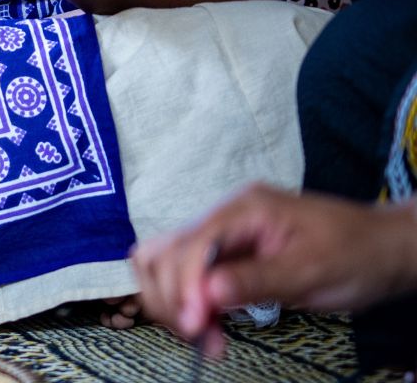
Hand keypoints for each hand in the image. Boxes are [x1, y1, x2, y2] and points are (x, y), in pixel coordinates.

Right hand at [133, 183, 416, 356]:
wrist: (381, 248)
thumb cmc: (356, 253)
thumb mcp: (313, 270)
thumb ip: (258, 280)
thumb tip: (207, 293)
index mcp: (244, 209)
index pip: (192, 245)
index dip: (186, 287)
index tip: (196, 327)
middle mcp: (224, 218)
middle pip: (165, 252)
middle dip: (172, 297)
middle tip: (200, 337)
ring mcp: (223, 236)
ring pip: (167, 264)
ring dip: (175, 303)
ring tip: (205, 337)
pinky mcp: (226, 257)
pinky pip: (189, 278)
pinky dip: (190, 305)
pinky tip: (211, 329)